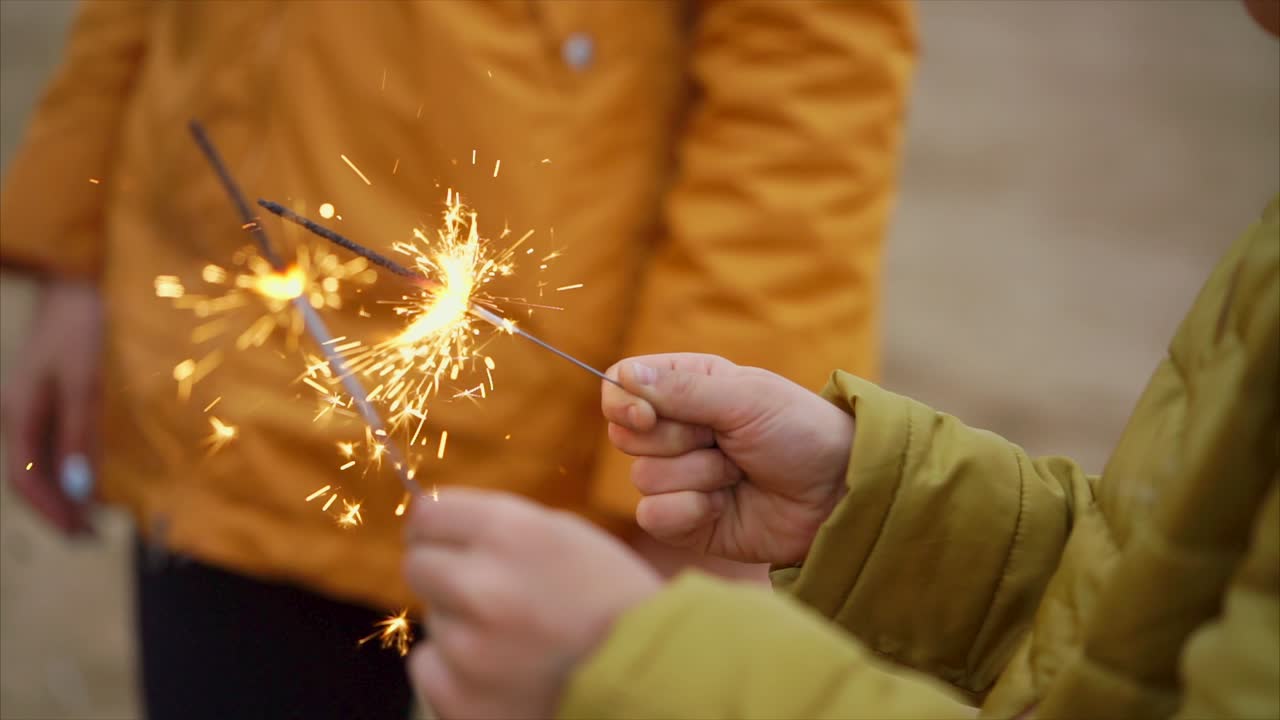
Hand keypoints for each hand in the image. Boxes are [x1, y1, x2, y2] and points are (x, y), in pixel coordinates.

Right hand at [0, 280, 101, 534]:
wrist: (75, 285)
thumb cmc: (81, 329)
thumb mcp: (84, 384)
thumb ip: (80, 436)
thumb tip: (78, 490)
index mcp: (19, 414)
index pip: (25, 479)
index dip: (51, 510)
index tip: (80, 534)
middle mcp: (17, 414)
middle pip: (27, 476)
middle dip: (54, 508)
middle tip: (89, 535)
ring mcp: (28, 406)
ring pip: (36, 463)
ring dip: (60, 492)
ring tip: (89, 517)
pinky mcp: (45, 398)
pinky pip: (47, 445)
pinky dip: (64, 468)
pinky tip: (84, 479)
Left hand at [403, 488, 661, 718]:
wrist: (652, 678)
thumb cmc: (611, 599)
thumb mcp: (565, 536)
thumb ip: (496, 524)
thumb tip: (427, 521)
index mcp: (511, 533)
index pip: (426, 514)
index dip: (436, 525)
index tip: (442, 536)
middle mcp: (482, 587)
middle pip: (417, 564)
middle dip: (445, 571)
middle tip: (483, 588)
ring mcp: (468, 650)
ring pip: (431, 618)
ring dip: (462, 621)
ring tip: (516, 635)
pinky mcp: (460, 699)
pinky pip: (430, 667)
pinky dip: (458, 668)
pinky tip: (505, 668)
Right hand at [602, 353, 854, 566]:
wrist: (836, 493)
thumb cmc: (799, 432)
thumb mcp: (745, 398)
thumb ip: (681, 390)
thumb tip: (621, 376)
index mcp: (686, 386)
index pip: (620, 387)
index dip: (624, 402)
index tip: (649, 415)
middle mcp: (675, 430)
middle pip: (624, 436)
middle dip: (678, 442)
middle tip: (726, 441)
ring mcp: (678, 477)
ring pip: (644, 480)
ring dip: (699, 477)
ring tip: (740, 473)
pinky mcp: (685, 521)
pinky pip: (655, 517)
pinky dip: (691, 512)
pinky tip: (726, 506)